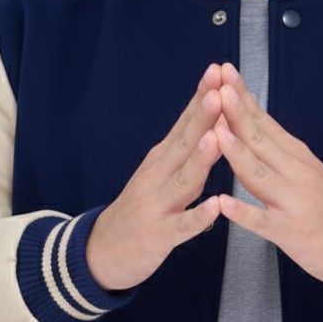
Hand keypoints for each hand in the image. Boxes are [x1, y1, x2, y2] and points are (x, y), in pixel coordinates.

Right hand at [86, 64, 223, 290]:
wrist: (102, 251)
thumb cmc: (143, 205)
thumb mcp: (161, 169)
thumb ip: (184, 144)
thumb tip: (212, 108)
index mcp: (163, 157)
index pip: (185, 121)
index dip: (201, 96)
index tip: (219, 70)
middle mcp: (158, 174)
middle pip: (184, 142)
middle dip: (203, 115)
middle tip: (220, 89)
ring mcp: (157, 204)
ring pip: (183, 179)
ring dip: (200, 158)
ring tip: (216, 137)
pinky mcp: (159, 235)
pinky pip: (182, 226)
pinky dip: (199, 216)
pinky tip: (216, 207)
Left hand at [213, 63, 322, 287]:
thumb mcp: (307, 170)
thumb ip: (277, 147)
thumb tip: (248, 115)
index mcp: (296, 156)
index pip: (264, 120)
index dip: (243, 96)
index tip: (224, 70)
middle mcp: (296, 172)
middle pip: (260, 139)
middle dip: (237, 112)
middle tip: (217, 86)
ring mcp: (294, 202)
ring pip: (260, 175)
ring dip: (237, 153)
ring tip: (216, 132)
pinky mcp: (292, 232)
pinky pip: (263, 222)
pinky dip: (243, 212)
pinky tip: (222, 203)